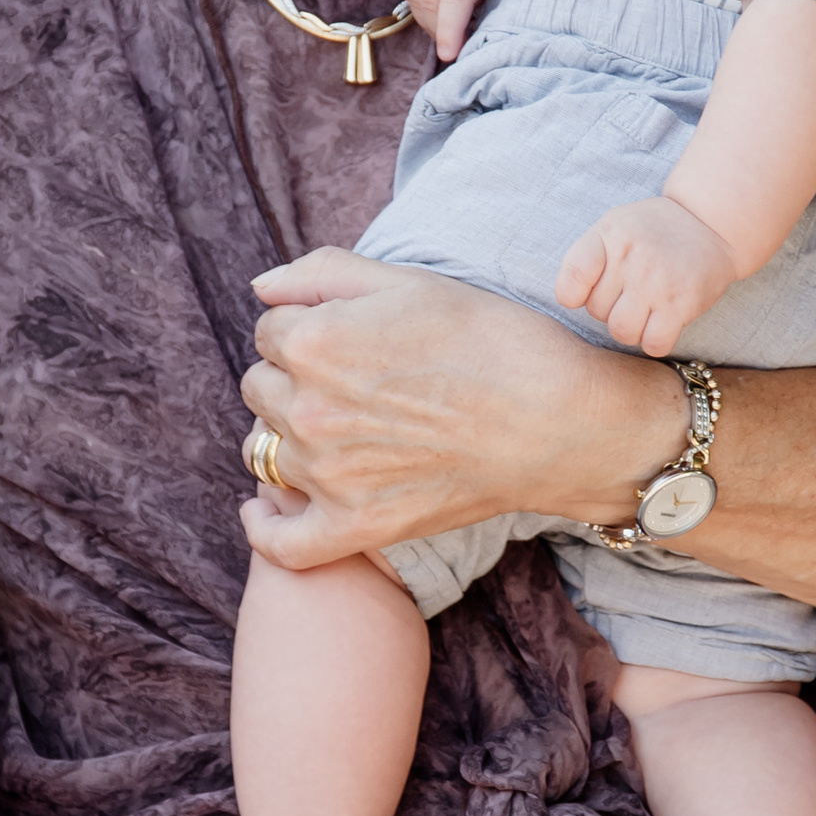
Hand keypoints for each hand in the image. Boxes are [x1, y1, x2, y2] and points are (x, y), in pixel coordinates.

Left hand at [240, 250, 685, 570]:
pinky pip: (280, 542)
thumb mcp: (409, 281)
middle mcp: (308, 410)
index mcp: (313, 341)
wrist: (555, 419)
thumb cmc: (490, 340)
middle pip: (260, 388)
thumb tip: (261, 288)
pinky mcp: (354, 526)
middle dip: (292, 378)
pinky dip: (265, 526)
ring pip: (264, 450)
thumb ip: (322, 273)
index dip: (307, 327)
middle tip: (352, 381)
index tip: (352, 337)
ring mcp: (327, 475)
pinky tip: (265, 508)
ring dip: (286, 437)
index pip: (269, 331)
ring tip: (336, 429)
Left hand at [557, 195, 735, 356]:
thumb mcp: (614, 226)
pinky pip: (653, 344)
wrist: (711, 225)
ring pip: (622, 331)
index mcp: (608, 236)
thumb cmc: (654, 232)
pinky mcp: (682, 304)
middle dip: (610, 308)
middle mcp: (631, 258)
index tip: (587, 292)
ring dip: (631, 328)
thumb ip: (586, 257)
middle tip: (630, 292)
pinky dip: (654, 341)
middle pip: (597, 312)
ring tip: (644, 309)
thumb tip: (569, 301)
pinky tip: (661, 323)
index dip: (574, 296)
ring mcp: (656, 282)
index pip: (571, 282)